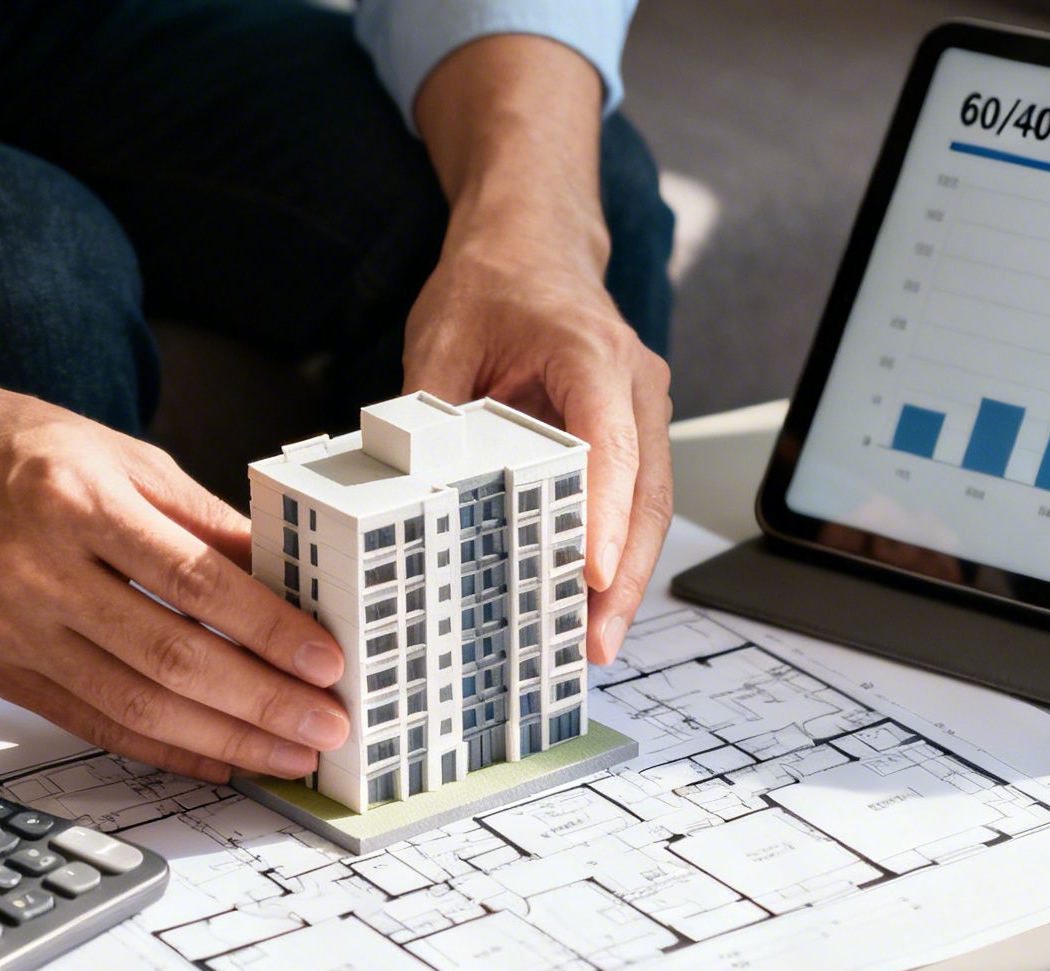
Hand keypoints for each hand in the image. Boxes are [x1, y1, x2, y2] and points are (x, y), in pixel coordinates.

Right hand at [0, 230, 351, 783]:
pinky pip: (92, 725)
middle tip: (324, 727)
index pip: (195, 581)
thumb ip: (207, 522)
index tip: (325, 660)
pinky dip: (162, 748)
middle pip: (170, 657)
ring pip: (135, 705)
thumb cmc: (18, 450)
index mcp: (76, 502)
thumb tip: (287, 577)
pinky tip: (216, 757)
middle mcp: (36, 571)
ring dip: (224, 741)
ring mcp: (9, 628)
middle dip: (262, 703)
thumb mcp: (126, 459)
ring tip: (286, 754)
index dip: (268, 630)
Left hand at [407, 33, 674, 663]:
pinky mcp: (630, 434)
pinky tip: (586, 604)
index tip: (591, 575)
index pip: (607, 441)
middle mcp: (634, 384)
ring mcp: (641, 410)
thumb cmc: (494, 282)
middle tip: (595, 644)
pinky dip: (615, 555)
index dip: (601, 513)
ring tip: (593, 645)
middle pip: (644, 493)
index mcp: (590, 351)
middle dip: (623, 576)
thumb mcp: (444, 334)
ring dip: (625, 579)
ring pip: (647, 507)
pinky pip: (631, 502)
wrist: (533, 246)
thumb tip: (402, 485)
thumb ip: (430, 409)